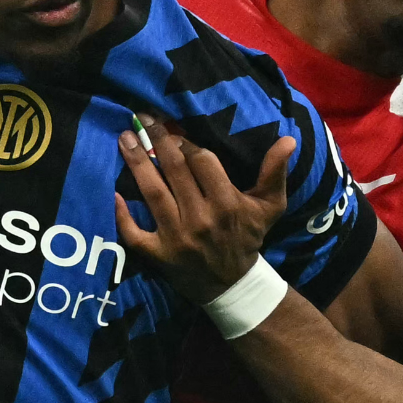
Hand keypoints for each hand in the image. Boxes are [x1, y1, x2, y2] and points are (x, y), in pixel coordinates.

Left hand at [112, 118, 295, 303]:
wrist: (232, 285)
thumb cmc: (248, 237)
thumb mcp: (269, 207)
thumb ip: (275, 172)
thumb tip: (288, 139)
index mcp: (227, 203)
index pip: (202, 161)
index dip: (186, 142)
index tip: (174, 129)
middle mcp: (200, 218)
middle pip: (174, 169)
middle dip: (156, 140)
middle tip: (142, 117)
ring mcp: (177, 237)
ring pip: (152, 192)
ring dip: (136, 162)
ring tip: (125, 138)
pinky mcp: (158, 255)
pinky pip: (134, 233)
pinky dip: (123, 215)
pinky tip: (114, 192)